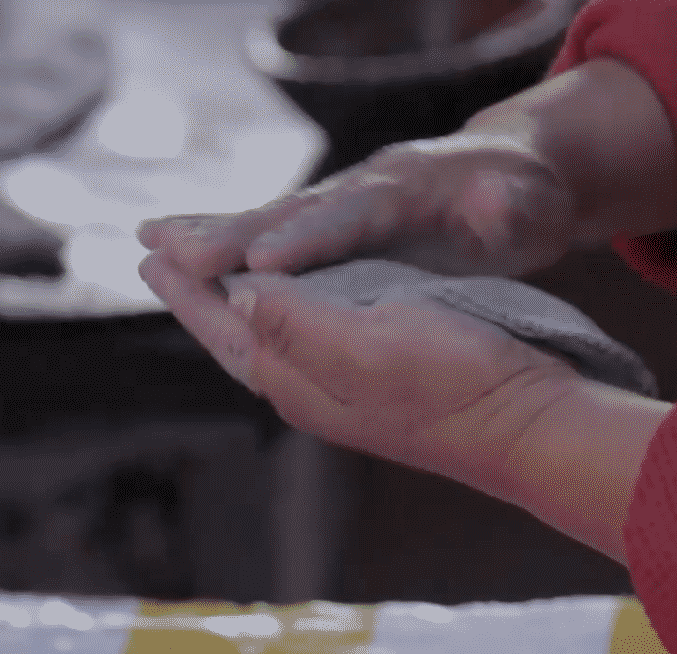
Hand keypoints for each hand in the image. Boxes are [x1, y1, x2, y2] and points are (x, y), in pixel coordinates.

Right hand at [137, 130, 579, 281]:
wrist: (516, 171)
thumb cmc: (528, 194)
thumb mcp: (533, 202)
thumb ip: (511, 207)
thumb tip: (495, 206)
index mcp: (410, 186)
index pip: (354, 214)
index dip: (309, 238)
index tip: (262, 261)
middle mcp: (363, 187)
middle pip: (290, 211)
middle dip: (231, 235)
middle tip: (169, 253)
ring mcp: (343, 201)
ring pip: (267, 218)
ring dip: (209, 234)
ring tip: (148, 242)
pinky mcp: (331, 222)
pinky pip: (270, 232)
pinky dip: (225, 242)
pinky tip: (179, 255)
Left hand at [137, 251, 582, 491]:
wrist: (528, 425)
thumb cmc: (457, 379)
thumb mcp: (370, 342)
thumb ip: (296, 322)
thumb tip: (235, 296)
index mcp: (300, 379)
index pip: (223, 327)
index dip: (185, 288)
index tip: (148, 251)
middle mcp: (313, 389)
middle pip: (235, 335)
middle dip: (196, 296)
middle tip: (157, 258)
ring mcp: (347, 389)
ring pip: (267, 336)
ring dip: (230, 302)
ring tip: (207, 275)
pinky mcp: (381, 378)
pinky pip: (304, 336)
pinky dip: (279, 307)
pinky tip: (289, 300)